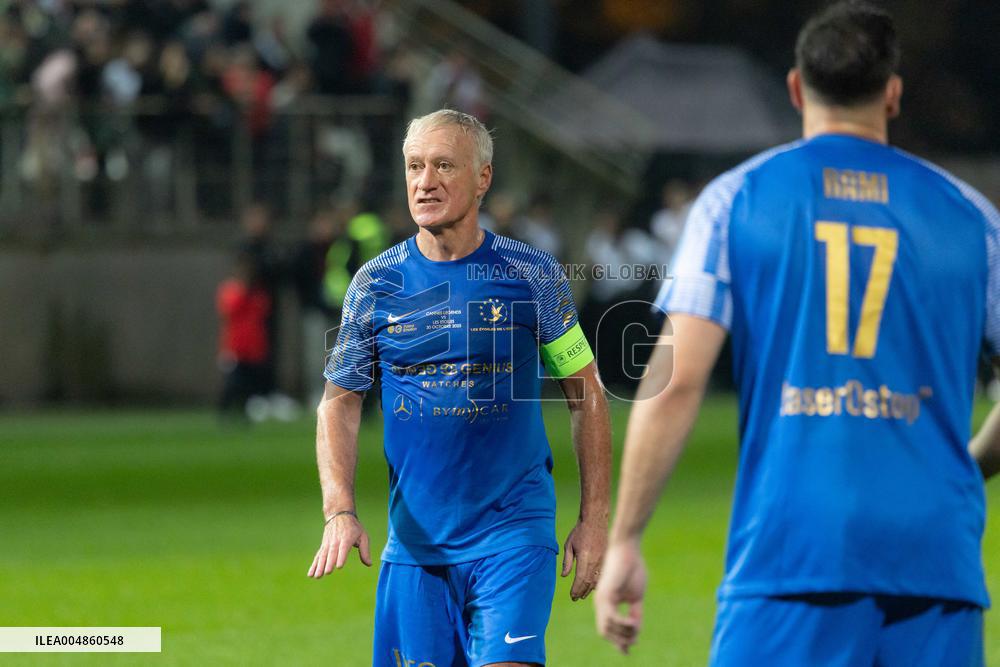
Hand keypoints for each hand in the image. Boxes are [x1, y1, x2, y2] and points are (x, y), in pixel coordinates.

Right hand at [307, 514, 371, 577]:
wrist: (339, 514)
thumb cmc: (353, 527)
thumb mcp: (363, 536)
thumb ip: (365, 551)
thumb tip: (369, 564)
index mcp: (347, 538)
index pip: (343, 548)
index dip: (341, 557)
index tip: (339, 566)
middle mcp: (336, 541)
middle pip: (332, 553)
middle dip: (329, 563)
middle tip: (327, 572)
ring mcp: (328, 543)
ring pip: (323, 556)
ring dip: (319, 566)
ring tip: (317, 576)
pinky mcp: (323, 546)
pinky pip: (318, 556)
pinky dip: (314, 565)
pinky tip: (310, 574)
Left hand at [561, 518, 606, 600]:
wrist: (595, 520)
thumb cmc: (580, 531)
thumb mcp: (569, 545)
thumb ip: (567, 562)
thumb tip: (564, 576)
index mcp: (585, 557)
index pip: (581, 579)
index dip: (576, 589)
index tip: (572, 596)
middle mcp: (595, 561)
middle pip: (589, 582)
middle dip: (582, 592)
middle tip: (576, 598)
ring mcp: (603, 560)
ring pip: (598, 580)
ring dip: (590, 589)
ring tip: (583, 594)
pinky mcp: (607, 558)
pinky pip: (603, 574)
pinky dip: (597, 582)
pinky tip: (593, 586)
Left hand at [594, 540, 645, 654]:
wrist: (629, 550)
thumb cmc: (633, 569)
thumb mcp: (636, 597)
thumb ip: (635, 613)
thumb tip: (635, 630)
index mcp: (607, 604)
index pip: (608, 629)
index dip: (618, 641)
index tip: (629, 650)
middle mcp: (600, 603)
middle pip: (605, 633)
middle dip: (620, 641)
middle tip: (634, 642)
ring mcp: (601, 599)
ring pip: (606, 629)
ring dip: (623, 634)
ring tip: (636, 628)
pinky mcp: (605, 595)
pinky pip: (611, 618)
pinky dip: (622, 625)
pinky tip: (633, 623)